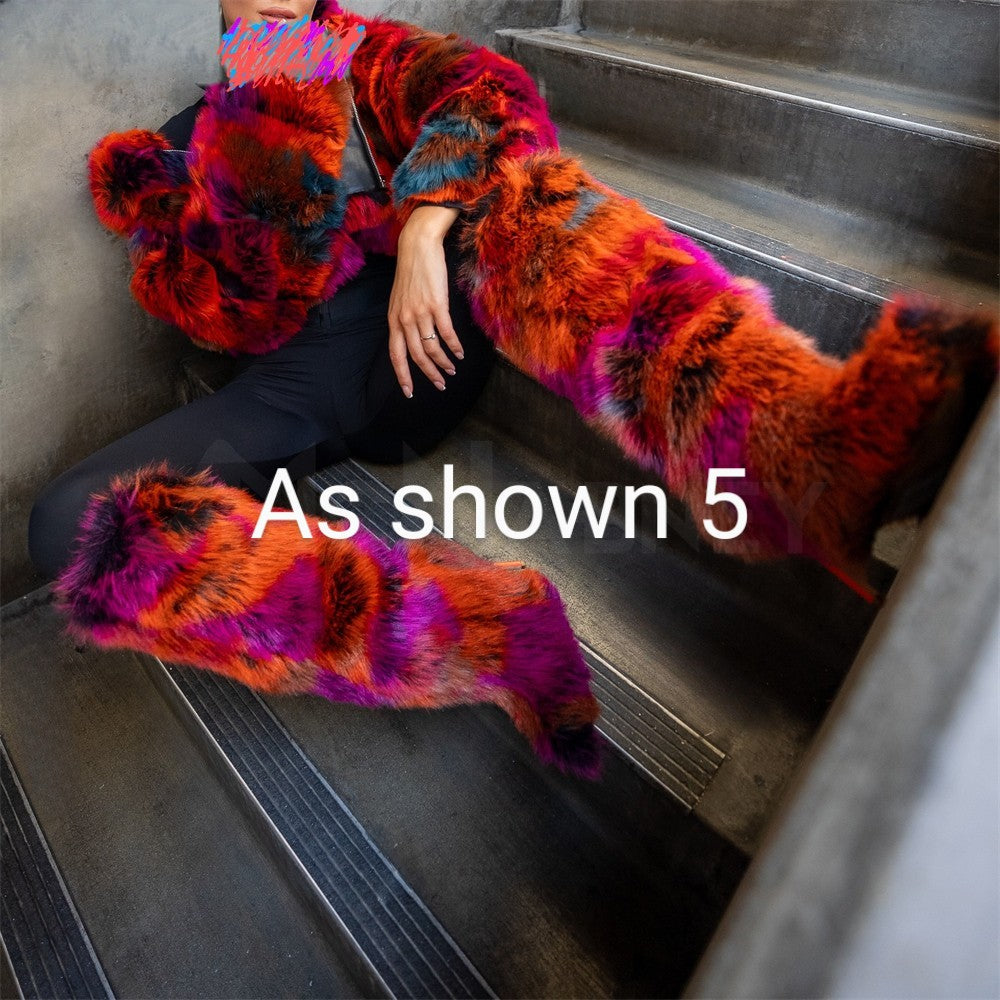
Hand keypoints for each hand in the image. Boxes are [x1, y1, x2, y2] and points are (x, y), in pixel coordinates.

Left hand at [388, 206, 462, 397]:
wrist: (418, 246)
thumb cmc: (412, 271)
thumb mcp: (401, 299)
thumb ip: (404, 319)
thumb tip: (414, 338)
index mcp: (393, 319)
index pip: (396, 355)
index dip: (402, 376)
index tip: (409, 392)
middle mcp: (404, 319)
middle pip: (416, 356)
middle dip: (429, 374)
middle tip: (440, 386)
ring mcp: (420, 312)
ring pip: (431, 347)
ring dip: (444, 362)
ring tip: (452, 370)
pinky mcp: (437, 304)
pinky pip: (446, 333)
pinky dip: (454, 346)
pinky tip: (460, 353)